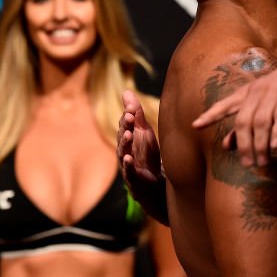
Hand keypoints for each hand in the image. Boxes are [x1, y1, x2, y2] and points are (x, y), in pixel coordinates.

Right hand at [117, 90, 168, 224]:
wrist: (154, 184)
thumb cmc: (146, 156)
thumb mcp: (143, 133)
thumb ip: (135, 114)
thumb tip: (126, 91)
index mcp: (128, 139)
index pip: (125, 125)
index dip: (128, 116)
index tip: (131, 106)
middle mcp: (125, 151)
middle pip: (122, 137)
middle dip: (125, 126)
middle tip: (129, 116)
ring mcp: (128, 166)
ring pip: (124, 153)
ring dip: (125, 143)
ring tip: (128, 133)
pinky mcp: (134, 179)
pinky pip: (129, 172)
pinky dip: (128, 166)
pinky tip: (129, 159)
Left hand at [192, 51, 276, 166]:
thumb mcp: (265, 104)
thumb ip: (246, 124)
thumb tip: (225, 146)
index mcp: (249, 92)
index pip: (225, 104)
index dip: (211, 115)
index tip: (195, 125)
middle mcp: (258, 90)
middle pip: (243, 121)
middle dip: (244, 145)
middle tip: (247, 164)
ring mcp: (275, 91)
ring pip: (261, 121)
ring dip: (260, 144)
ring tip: (262, 162)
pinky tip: (275, 147)